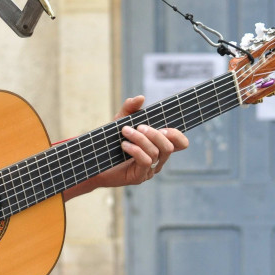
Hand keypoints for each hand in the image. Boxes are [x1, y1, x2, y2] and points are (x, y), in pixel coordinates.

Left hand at [63, 96, 189, 199]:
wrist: (93, 159)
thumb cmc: (110, 141)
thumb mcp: (120, 121)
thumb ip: (130, 108)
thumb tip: (141, 98)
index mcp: (158, 145)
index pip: (180, 143)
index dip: (177, 136)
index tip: (164, 127)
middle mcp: (157, 159)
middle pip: (169, 147)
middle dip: (155, 134)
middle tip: (139, 126)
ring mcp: (149, 169)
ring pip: (155, 153)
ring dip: (140, 139)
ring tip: (125, 131)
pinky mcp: (138, 177)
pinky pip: (145, 162)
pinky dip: (135, 150)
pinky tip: (124, 145)